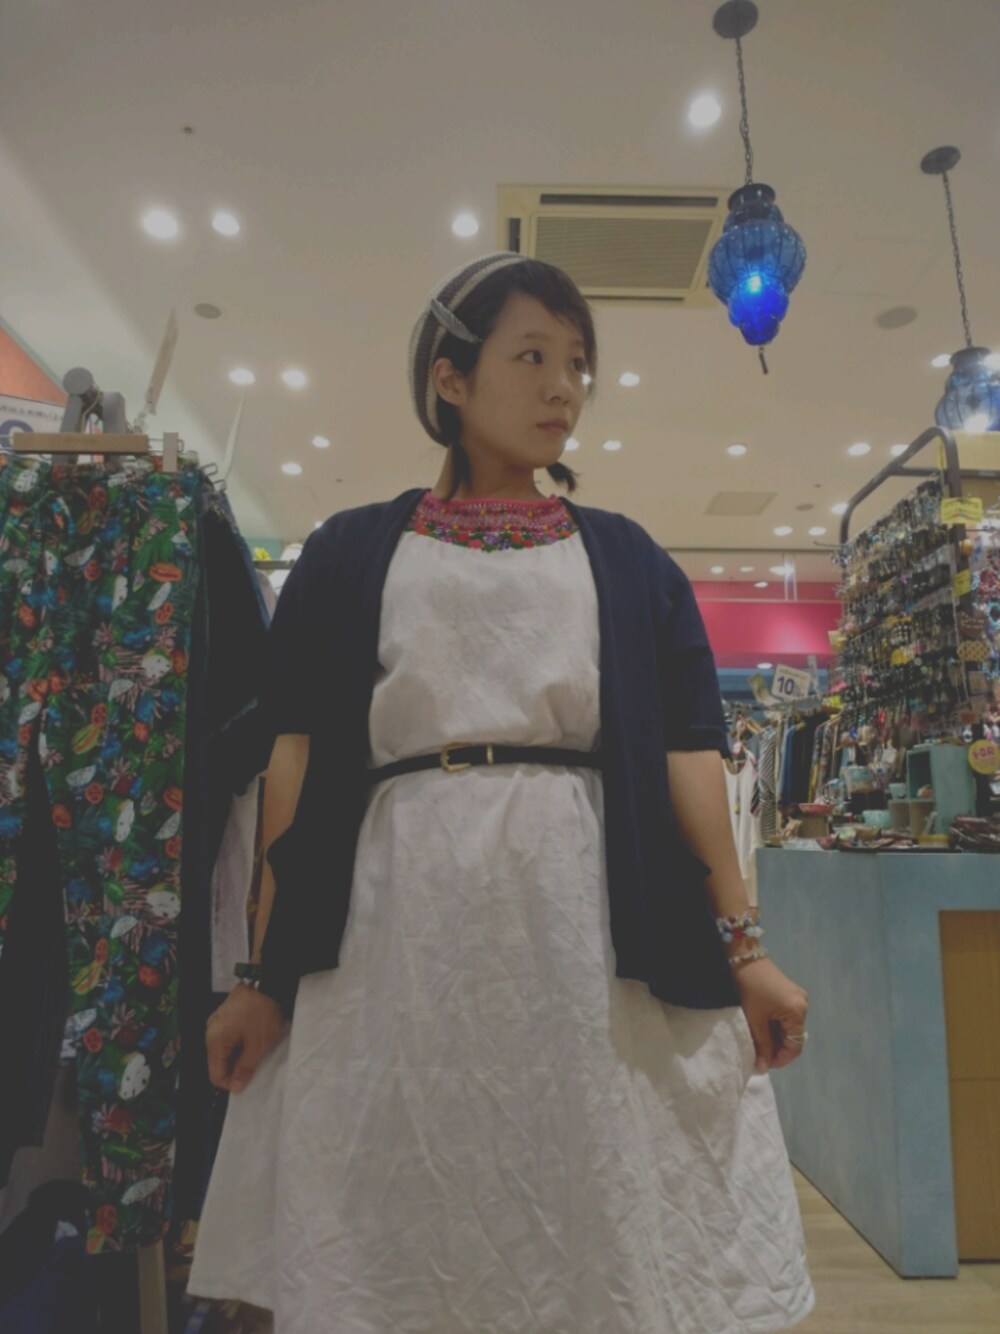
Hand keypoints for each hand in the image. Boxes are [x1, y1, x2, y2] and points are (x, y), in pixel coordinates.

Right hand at [206, 984, 288, 1093]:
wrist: (267, 980)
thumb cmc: (262, 1012)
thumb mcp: (258, 1045)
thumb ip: (245, 1069)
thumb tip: (235, 1088)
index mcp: (215, 1040)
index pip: (215, 1075)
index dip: (230, 1083)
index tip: (248, 1082)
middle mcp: (211, 1030)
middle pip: (219, 1061)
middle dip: (236, 1067)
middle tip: (256, 1064)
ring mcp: (217, 1020)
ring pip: (225, 1048)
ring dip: (240, 1053)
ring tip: (258, 1048)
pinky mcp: (226, 1013)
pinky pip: (229, 1035)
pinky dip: (240, 1041)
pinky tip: (255, 1037)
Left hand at [732, 958, 808, 1073]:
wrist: (741, 955)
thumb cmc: (749, 988)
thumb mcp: (755, 1019)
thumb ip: (762, 1044)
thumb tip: (764, 1067)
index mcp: (798, 1012)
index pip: (795, 1046)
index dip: (780, 1059)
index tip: (763, 1064)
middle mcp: (802, 1004)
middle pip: (792, 1036)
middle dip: (775, 1048)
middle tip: (757, 1056)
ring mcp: (796, 997)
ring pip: (786, 1026)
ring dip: (773, 1037)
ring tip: (756, 1044)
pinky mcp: (787, 992)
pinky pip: (783, 1015)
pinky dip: (772, 1025)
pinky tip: (759, 1029)